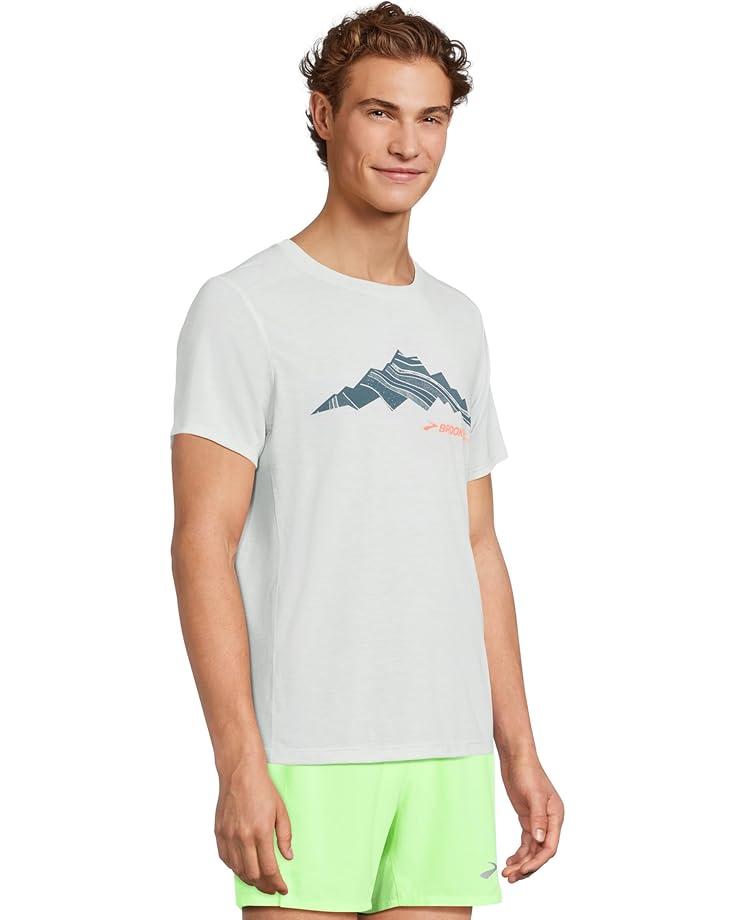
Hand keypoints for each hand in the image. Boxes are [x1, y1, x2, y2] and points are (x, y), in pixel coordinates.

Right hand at [214, 757, 292, 894]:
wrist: (240, 772)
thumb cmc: (263, 789)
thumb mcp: (281, 810)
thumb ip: (285, 836)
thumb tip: (288, 856)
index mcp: (261, 832)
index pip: (269, 868)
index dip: (277, 883)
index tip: (283, 888)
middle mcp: (243, 837)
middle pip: (253, 874)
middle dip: (265, 885)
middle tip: (272, 887)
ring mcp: (229, 836)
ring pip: (238, 870)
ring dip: (250, 879)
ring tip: (259, 880)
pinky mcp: (219, 833)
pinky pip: (225, 859)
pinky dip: (235, 868)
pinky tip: (243, 867)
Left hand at [498, 751, 563, 882]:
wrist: (516, 758)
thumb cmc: (527, 772)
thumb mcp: (533, 795)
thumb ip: (537, 818)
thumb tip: (540, 840)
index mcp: (556, 815)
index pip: (550, 846)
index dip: (537, 861)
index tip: (522, 870)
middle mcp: (550, 821)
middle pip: (541, 852)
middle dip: (527, 866)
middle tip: (511, 877)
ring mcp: (539, 821)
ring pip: (532, 849)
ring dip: (521, 862)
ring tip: (507, 874)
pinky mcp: (528, 819)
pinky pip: (526, 842)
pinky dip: (519, 853)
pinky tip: (510, 860)